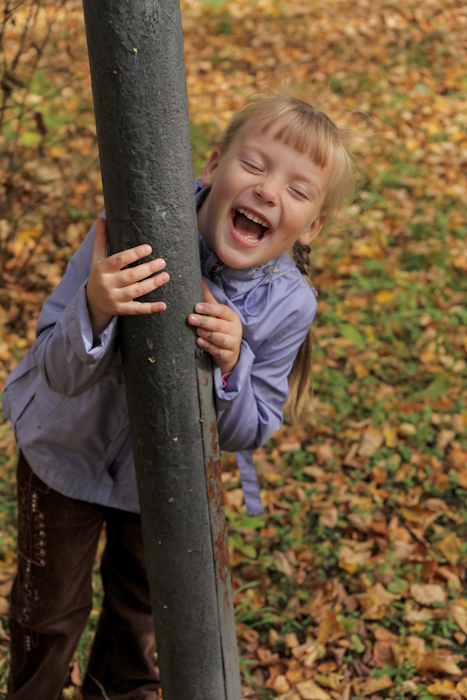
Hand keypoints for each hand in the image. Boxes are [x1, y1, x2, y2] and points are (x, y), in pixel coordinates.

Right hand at [86, 217, 168, 342]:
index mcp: (103, 269)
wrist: (92, 302)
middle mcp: (108, 284)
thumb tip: (102, 217)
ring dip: (152, 284)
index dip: (134, 254)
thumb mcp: (97, 258)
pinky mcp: (122, 309)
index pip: (119, 260)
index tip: (149, 248)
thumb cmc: (99, 274)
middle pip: (130, 276)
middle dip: (147, 269)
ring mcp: (115, 298)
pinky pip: (137, 310)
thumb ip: (101, 239)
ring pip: (136, 291)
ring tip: (166, 276)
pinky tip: (164, 305)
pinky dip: (150, 308)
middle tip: (163, 261)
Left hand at [188, 279, 241, 373]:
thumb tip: (200, 278)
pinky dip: (208, 347)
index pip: (222, 310)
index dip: (210, 308)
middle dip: (205, 321)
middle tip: (190, 318)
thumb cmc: (222, 328)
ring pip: (220, 338)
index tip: (196, 306)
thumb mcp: (218, 313)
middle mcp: (235, 329)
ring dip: (207, 334)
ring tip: (196, 331)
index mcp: (232, 316)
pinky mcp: (228, 354)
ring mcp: (232, 343)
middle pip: (220, 325)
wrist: (230, 352)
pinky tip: (199, 342)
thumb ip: (208, 298)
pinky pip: (218, 351)